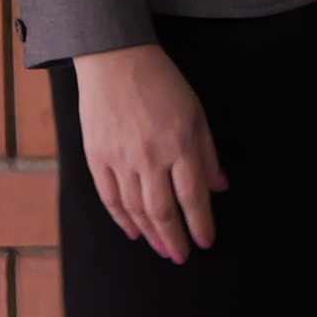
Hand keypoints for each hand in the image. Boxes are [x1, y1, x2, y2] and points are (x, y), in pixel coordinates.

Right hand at [72, 43, 224, 263]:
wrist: (115, 60)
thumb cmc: (161, 83)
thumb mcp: (195, 113)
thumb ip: (207, 153)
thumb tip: (219, 188)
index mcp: (180, 143)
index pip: (192, 196)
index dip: (200, 223)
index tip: (206, 241)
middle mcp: (150, 156)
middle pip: (162, 210)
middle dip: (174, 238)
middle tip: (182, 257)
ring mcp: (120, 158)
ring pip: (135, 209)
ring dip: (150, 234)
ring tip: (162, 249)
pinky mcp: (97, 157)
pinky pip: (110, 198)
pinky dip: (121, 219)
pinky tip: (132, 232)